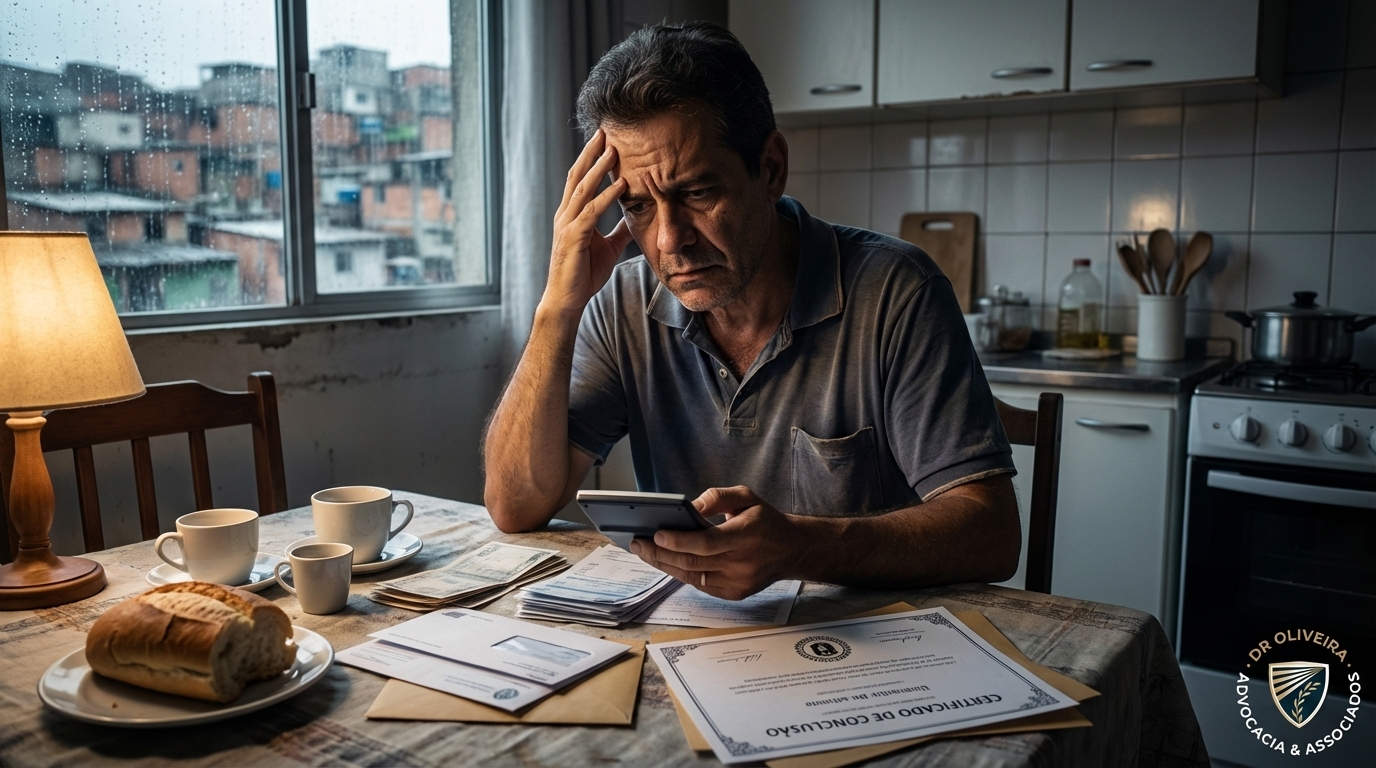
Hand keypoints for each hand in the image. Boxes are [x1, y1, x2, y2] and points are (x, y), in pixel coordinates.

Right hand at [542, 130, 634, 315]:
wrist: (567, 300)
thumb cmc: (584, 275)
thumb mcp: (608, 247)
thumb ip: (619, 230)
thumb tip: (634, 217)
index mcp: (572, 214)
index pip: (580, 179)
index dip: (591, 158)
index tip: (604, 140)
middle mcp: (566, 215)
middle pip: (578, 176)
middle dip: (591, 153)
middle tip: (605, 131)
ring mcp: (567, 225)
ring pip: (583, 189)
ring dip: (599, 168)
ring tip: (614, 150)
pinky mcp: (574, 238)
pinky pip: (591, 212)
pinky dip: (607, 197)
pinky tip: (621, 185)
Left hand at [629, 486, 810, 599]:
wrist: (791, 550)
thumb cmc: (765, 520)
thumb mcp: (746, 496)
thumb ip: (717, 497)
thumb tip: (689, 507)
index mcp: (746, 536)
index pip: (706, 543)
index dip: (678, 541)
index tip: (655, 533)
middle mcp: (742, 563)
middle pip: (693, 563)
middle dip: (660, 553)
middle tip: (637, 543)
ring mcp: (737, 583)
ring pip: (692, 577)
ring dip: (664, 565)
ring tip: (644, 552)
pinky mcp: (734, 594)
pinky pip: (700, 585)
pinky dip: (680, 573)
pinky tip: (664, 561)